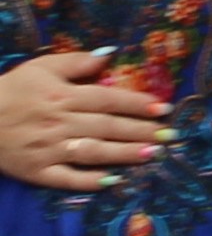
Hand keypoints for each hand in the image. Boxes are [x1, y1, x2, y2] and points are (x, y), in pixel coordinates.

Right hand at [0, 47, 170, 189]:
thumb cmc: (10, 91)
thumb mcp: (40, 68)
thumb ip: (76, 62)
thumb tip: (111, 54)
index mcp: (62, 96)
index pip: (108, 99)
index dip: (137, 104)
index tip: (164, 108)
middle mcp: (59, 123)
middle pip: (108, 127)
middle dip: (142, 131)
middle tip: (171, 135)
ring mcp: (48, 150)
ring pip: (94, 152)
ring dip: (126, 154)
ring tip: (154, 154)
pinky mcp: (37, 172)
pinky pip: (67, 179)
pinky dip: (89, 181)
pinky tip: (113, 181)